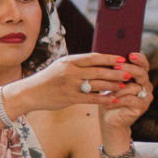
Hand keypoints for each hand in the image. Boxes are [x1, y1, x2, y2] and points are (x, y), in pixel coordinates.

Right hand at [7, 52, 137, 114]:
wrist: (29, 93)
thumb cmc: (47, 80)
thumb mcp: (60, 67)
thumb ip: (77, 65)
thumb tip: (98, 62)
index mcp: (69, 61)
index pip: (93, 57)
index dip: (110, 58)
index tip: (122, 59)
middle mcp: (70, 72)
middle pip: (99, 71)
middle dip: (116, 72)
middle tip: (128, 73)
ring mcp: (70, 85)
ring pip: (98, 85)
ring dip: (113, 86)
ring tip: (124, 86)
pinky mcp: (70, 98)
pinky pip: (92, 99)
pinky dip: (104, 99)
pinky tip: (113, 99)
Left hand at [99, 54, 154, 134]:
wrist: (110, 119)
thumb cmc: (109, 98)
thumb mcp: (109, 82)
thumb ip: (113, 71)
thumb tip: (105, 57)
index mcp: (139, 77)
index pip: (143, 64)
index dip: (139, 59)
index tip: (130, 54)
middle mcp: (146, 85)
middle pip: (141, 73)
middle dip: (128, 68)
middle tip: (116, 66)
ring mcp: (146, 96)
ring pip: (134, 87)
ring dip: (117, 88)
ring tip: (104, 91)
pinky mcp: (142, 107)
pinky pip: (130, 99)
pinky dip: (117, 100)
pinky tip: (107, 103)